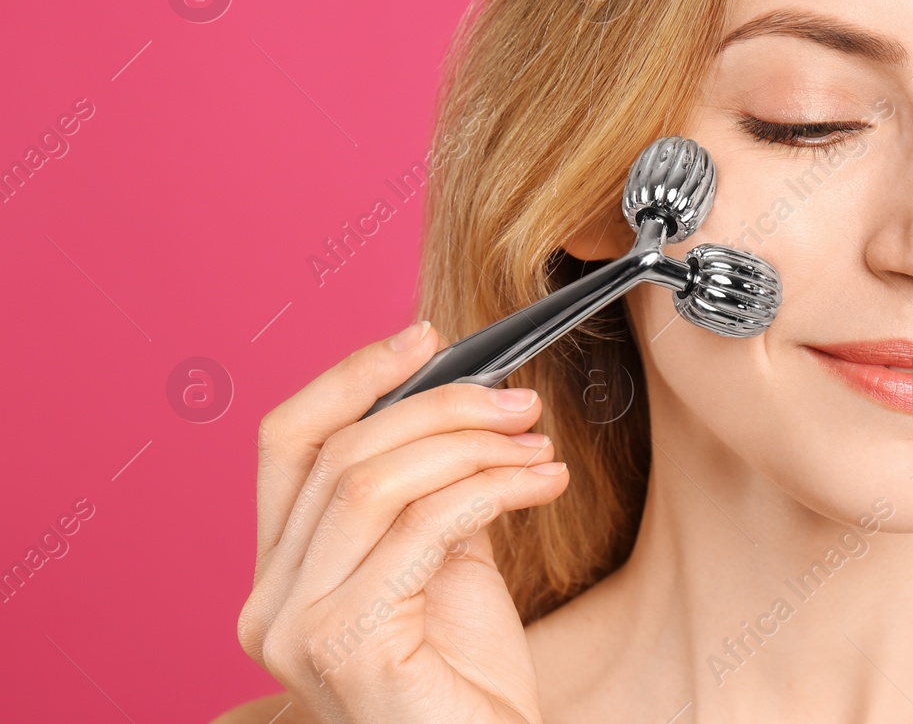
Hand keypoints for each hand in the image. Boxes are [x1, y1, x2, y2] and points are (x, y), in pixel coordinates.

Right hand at [236, 321, 569, 722]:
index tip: (424, 337)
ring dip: (472, 446)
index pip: (288, 442)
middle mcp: (267, 602)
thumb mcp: (441, 562)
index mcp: (279, 573)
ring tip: (537, 446)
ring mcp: (296, 628)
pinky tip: (541, 483)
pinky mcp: (345, 646)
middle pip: (341, 453)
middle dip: (442, 407)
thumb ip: (428, 491)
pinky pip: (423, 528)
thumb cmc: (465, 680)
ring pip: (377, 481)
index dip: (352, 376)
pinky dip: (492, 488)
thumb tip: (462, 401)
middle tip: (520, 403)